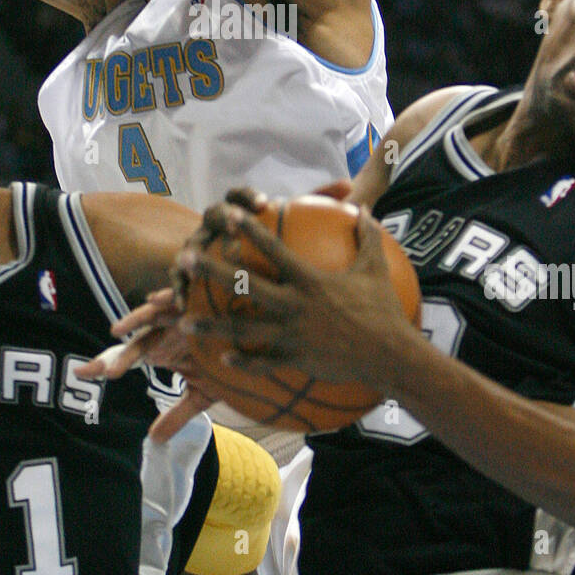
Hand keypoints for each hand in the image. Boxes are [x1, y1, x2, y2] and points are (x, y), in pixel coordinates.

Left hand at [74, 286, 213, 444]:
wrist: (255, 341)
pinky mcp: (197, 297)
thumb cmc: (226, 361)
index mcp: (163, 351)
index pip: (130, 357)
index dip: (106, 364)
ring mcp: (181, 313)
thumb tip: (155, 441)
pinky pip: (178, 294)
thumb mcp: (201, 395)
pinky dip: (165, 297)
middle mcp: (167, 332)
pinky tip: (153, 300)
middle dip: (122, 357)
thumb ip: (177, 415)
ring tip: (118, 331)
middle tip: (107, 374)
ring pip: (153, 316)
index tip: (81, 374)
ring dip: (135, 320)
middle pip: (139, 343)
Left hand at [177, 202, 413, 389]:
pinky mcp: (295, 360)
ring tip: (183, 321)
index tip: (228, 215)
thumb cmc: (383, 310)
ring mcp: (292, 335)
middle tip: (184, 258)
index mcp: (309, 280)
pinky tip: (221, 359)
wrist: (390, 355)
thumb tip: (365, 210)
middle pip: (244, 285)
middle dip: (211, 271)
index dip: (249, 230)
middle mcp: (294, 305)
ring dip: (210, 325)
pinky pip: (262, 364)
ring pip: (242, 329)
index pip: (273, 249)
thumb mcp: (376, 268)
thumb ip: (366, 237)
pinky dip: (241, 363)